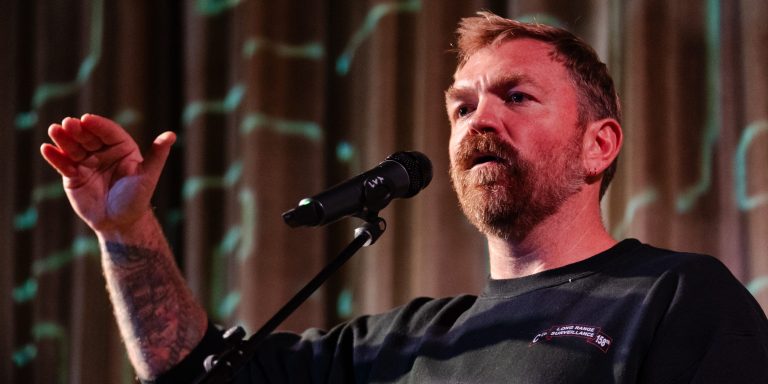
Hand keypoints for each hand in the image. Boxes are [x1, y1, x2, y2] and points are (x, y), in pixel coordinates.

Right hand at [40, 114, 175, 232]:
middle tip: (67, 124)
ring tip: (54, 130)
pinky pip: (63, 164)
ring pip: (73, 147)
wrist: (120, 223)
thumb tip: (172, 134)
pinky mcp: (73, 175)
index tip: (86, 119)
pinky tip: (46, 149)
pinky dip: (55, 156)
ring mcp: (87, 162)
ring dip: (63, 139)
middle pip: (88, 137)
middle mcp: (103, 152)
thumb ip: (157, 154)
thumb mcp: (148, 175)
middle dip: (77, 130)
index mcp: (122, 147)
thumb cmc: (137, 198)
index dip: (97, 125)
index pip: (108, 131)